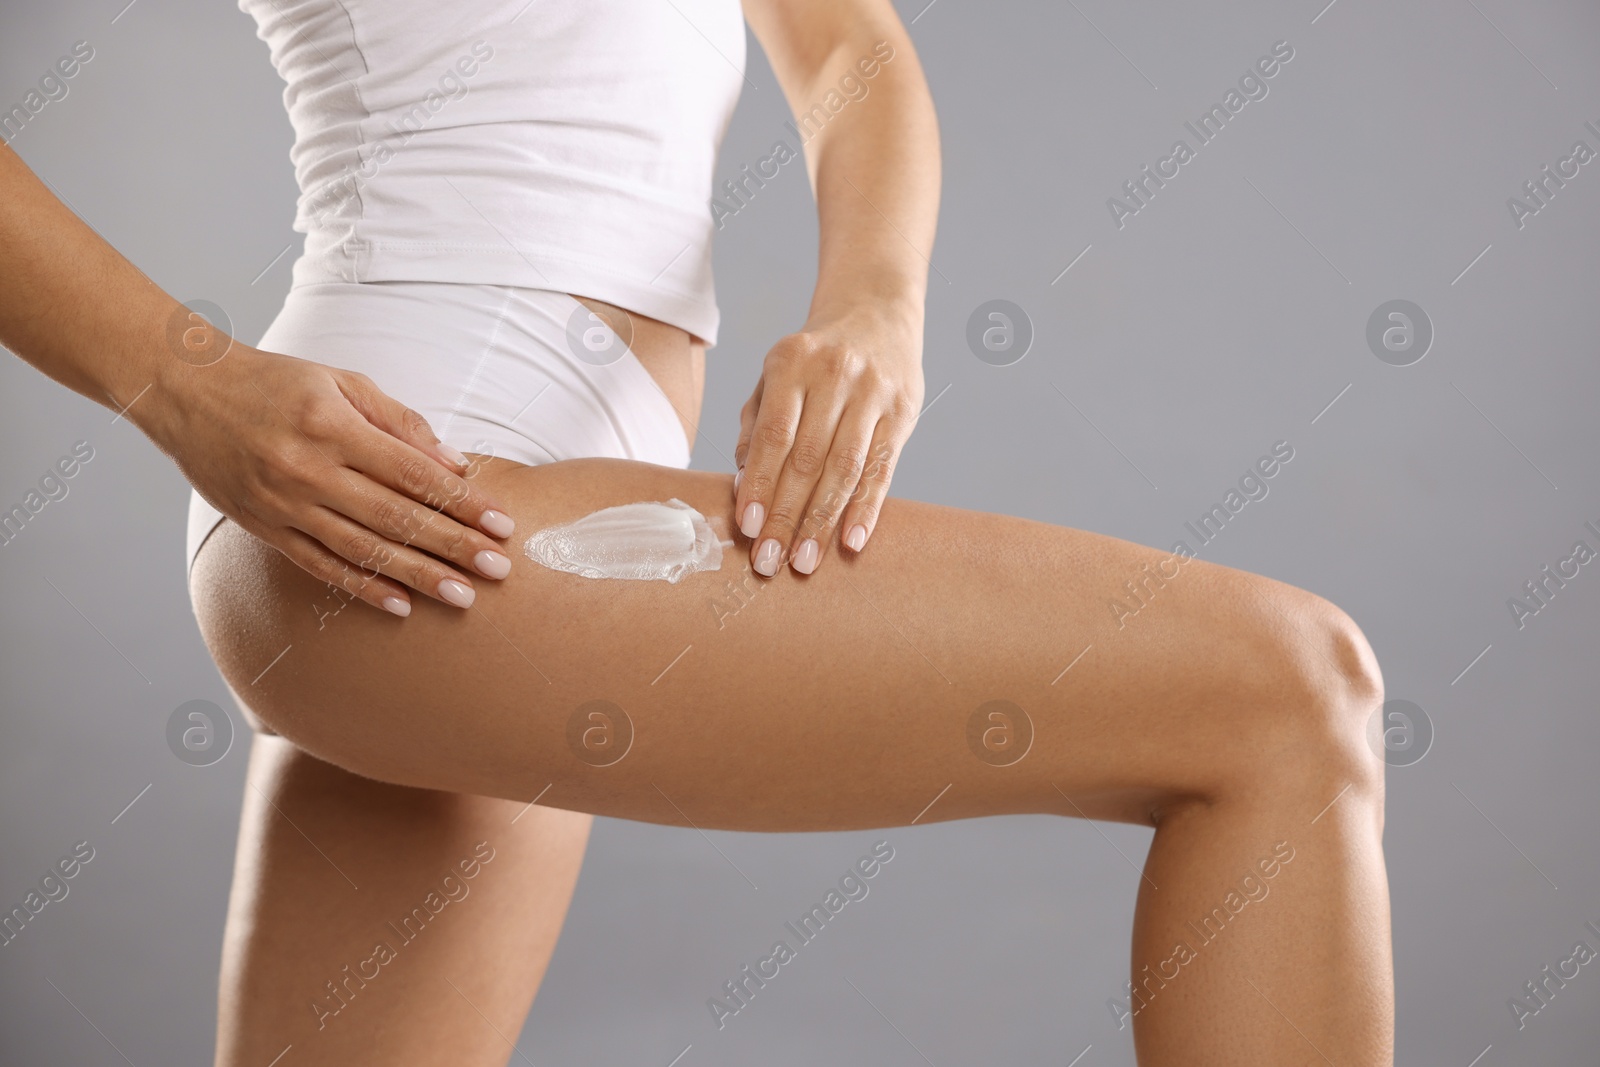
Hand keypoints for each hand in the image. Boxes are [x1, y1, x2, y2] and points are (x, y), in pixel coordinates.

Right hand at [146, 345, 515, 615]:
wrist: (187, 392)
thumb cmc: (276, 382)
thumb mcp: (342, 383)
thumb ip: (401, 422)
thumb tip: (454, 465)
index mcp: (333, 427)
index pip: (414, 473)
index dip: (463, 503)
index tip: (501, 524)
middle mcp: (308, 470)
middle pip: (396, 517)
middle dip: (453, 546)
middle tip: (498, 569)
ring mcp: (284, 504)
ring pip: (363, 549)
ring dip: (418, 577)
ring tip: (463, 596)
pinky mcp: (264, 528)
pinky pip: (320, 565)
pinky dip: (362, 587)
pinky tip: (400, 605)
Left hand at [732, 302, 923, 576]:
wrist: (875, 311)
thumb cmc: (814, 357)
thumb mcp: (775, 375)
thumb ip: (756, 427)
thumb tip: (744, 486)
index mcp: (792, 361)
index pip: (774, 435)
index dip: (761, 484)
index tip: (749, 528)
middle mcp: (834, 373)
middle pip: (807, 458)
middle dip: (786, 516)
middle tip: (770, 561)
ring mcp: (873, 391)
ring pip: (845, 468)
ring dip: (823, 521)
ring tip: (805, 560)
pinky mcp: (903, 410)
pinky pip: (882, 468)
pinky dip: (866, 508)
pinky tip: (851, 541)